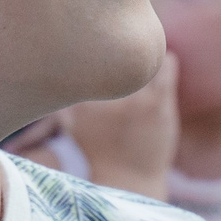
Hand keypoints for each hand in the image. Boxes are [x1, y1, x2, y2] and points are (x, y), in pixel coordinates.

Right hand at [64, 52, 178, 200]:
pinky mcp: (159, 105)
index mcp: (80, 100)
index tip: (98, 39)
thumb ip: (65, 101)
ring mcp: (133, 100)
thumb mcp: (74, 125)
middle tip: (123, 39)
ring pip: (141, 54)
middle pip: (113, 50)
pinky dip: (165, 60)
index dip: (92, 43)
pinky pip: (166, 65)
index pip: (85, 56)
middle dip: (116, 41)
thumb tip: (54, 76)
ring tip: (143, 55)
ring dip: (143, 52)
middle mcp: (105, 98)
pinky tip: (162, 65)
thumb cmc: (100, 151)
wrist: (130, 181)